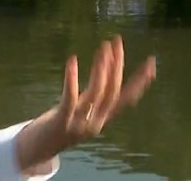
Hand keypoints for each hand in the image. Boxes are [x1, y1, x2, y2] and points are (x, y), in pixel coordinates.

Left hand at [15, 35, 156, 172]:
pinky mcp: (62, 121)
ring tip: (102, 48)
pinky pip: (70, 97)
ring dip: (100, 68)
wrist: (39, 149)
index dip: (140, 81)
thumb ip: (93, 97)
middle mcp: (97, 121)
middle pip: (112, 90)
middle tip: (117, 42)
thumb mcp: (81, 110)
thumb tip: (104, 72)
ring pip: (96, 93)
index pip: (127, 98)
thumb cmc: (60, 124)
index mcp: (103, 118)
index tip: (151, 63)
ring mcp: (80, 122)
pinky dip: (72, 78)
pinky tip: (72, 60)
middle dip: (116, 65)